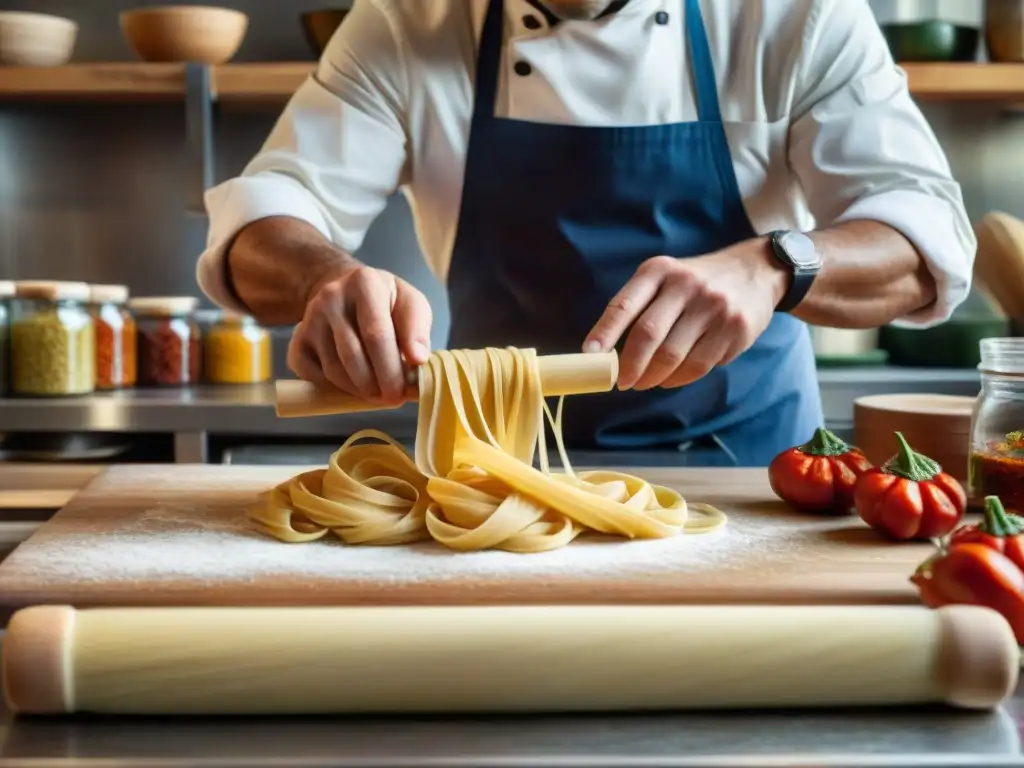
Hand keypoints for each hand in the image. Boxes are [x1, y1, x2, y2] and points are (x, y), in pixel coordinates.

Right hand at [287, 265, 432, 404]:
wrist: (343, 289)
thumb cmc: (385, 302)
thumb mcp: (411, 303)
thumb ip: (418, 330)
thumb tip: (418, 359)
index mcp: (364, 283)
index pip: (376, 334)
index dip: (391, 369)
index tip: (403, 391)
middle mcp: (331, 298)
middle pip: (353, 355)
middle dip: (376, 386)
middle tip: (392, 399)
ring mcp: (310, 319)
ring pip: (334, 370)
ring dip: (358, 390)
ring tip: (378, 393)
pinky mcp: (298, 340)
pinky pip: (314, 376)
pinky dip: (335, 389)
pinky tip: (354, 386)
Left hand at [583, 241, 787, 390]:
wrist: (756, 271)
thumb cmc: (694, 284)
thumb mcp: (665, 277)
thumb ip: (637, 307)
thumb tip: (603, 354)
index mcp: (659, 270)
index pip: (624, 304)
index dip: (604, 332)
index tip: (590, 356)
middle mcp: (686, 285)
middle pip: (648, 334)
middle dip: (630, 366)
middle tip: (622, 382)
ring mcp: (714, 306)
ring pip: (673, 356)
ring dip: (653, 377)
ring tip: (645, 382)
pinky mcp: (735, 328)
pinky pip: (698, 365)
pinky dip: (678, 379)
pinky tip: (671, 378)